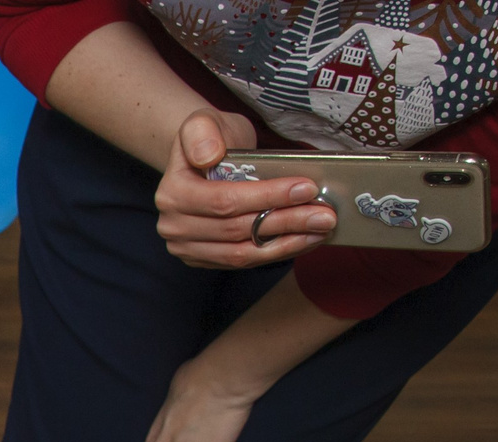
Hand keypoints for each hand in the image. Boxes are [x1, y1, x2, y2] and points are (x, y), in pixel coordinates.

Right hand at [156, 108, 333, 267]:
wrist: (203, 158)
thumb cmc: (210, 139)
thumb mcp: (203, 122)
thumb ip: (201, 132)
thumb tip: (209, 156)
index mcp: (172, 194)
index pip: (225, 202)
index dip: (267, 197)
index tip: (306, 188)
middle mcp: (174, 227)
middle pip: (237, 230)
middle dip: (285, 222)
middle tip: (325, 214)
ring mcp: (187, 248)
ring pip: (242, 253)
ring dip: (286, 243)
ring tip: (320, 229)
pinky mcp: (204, 260)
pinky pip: (244, 262)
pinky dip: (277, 252)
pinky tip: (304, 240)